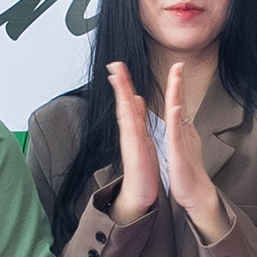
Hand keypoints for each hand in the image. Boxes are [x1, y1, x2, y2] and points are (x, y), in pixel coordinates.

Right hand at [104, 61, 158, 224]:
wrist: (140, 192)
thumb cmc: (142, 166)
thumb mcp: (141, 138)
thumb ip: (137, 119)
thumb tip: (135, 100)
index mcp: (134, 128)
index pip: (127, 101)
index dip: (123, 83)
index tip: (119, 66)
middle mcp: (129, 133)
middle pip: (123, 104)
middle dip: (119, 84)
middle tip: (115, 65)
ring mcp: (131, 142)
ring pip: (125, 114)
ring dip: (122, 96)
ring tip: (118, 79)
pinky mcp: (136, 153)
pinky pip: (135, 133)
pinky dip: (134, 118)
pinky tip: (134, 105)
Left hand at [157, 60, 222, 230]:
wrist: (196, 194)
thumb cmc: (188, 173)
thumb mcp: (183, 146)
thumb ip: (181, 129)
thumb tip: (180, 115)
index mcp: (182, 130)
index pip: (178, 103)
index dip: (177, 85)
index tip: (176, 67)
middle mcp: (184, 133)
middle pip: (181, 103)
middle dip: (179, 83)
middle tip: (179, 64)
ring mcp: (182, 142)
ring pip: (179, 115)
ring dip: (177, 95)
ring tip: (177, 78)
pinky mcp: (180, 154)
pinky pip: (177, 135)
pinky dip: (177, 121)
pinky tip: (176, 108)